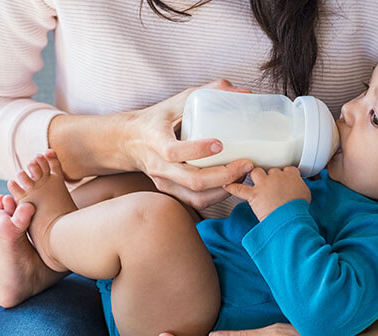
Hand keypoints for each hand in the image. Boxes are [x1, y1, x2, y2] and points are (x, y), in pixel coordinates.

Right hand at [123, 79, 253, 209]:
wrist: (131, 141)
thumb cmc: (159, 118)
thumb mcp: (178, 100)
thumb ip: (209, 91)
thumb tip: (244, 92)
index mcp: (155, 140)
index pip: (173, 151)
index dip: (197, 150)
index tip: (220, 144)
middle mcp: (159, 165)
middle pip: (193, 180)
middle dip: (224, 175)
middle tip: (246, 164)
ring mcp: (165, 182)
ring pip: (197, 196)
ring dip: (225, 189)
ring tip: (243, 174)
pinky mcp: (172, 191)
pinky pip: (197, 201)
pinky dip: (218, 196)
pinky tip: (232, 183)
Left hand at [224, 167, 310, 220]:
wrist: (290, 218)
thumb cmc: (298, 209)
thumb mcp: (306, 194)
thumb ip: (300, 187)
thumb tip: (298, 189)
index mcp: (291, 175)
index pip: (287, 169)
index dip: (284, 174)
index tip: (284, 179)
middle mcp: (276, 176)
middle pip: (271, 170)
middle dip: (270, 176)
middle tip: (270, 183)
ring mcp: (264, 184)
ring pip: (256, 172)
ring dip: (254, 175)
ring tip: (254, 179)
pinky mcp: (254, 194)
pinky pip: (239, 189)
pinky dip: (232, 187)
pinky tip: (227, 185)